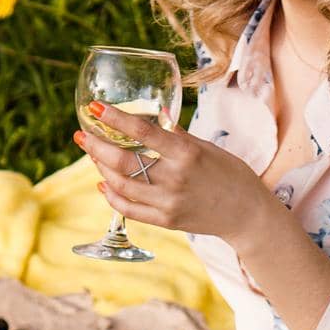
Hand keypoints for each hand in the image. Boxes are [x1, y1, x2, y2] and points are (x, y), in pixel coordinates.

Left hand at [74, 101, 271, 244]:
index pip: (143, 131)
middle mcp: (175, 178)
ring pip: (121, 185)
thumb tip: (156, 114)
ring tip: (94, 155)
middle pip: (123, 161)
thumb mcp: (208, 148)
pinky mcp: (166, 221)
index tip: (95, 108)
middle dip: (96, 146)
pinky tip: (104, 183)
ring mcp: (168, 203)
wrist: (247, 214)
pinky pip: (129, 210)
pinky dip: (112, 196)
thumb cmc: (231, 175)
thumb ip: (178, 135)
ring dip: (101, 168)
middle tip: (82, 135)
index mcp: (186, 154)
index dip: (115, 118)